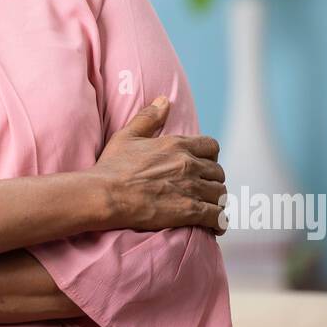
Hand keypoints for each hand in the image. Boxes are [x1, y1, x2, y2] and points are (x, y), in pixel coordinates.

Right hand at [92, 96, 226, 234]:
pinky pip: (217, 216)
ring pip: (220, 194)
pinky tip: (214, 226)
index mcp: (177, 145)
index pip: (211, 147)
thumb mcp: (128, 135)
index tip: (204, 166)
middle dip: (213, 181)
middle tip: (204, 190)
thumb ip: (149, 117)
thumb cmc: (112, 167)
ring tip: (209, 207)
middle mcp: (189, 164)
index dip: (210, 157)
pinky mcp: (190, 211)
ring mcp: (191, 188)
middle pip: (218, 172)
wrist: (106, 195)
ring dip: (216, 201)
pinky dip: (218, 221)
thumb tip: (164, 100)